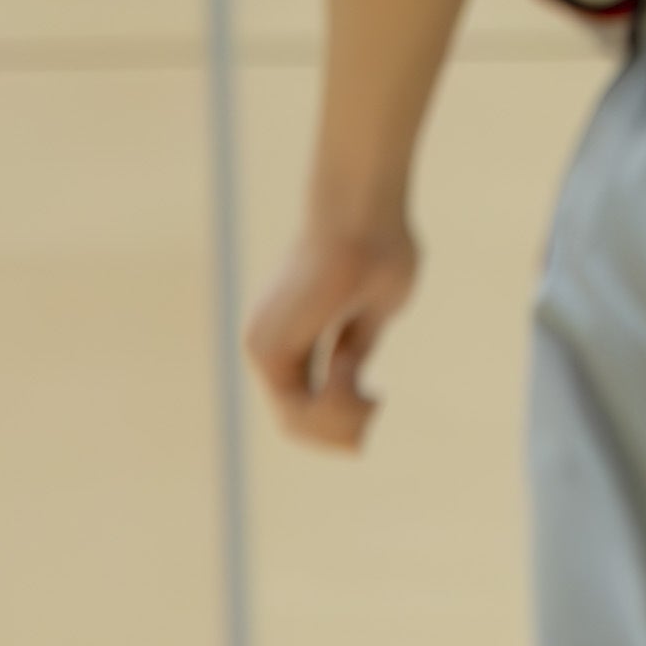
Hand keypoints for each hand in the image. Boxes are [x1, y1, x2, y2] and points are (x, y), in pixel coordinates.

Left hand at [243, 209, 421, 451]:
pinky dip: (337, 411)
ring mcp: (263, 349)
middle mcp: (269, 347)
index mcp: (293, 338)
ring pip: (297, 426)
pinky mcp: (267, 349)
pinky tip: (363, 387)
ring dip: (346, 424)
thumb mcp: (373, 315)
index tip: (382, 399)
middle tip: (381, 404)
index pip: (309, 407)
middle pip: (302, 426)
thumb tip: (349, 381)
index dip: (350, 419)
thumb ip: (354, 349)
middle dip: (348, 429)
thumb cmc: (380, 251)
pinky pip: (297, 413)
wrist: (364, 216)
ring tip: (375, 397)